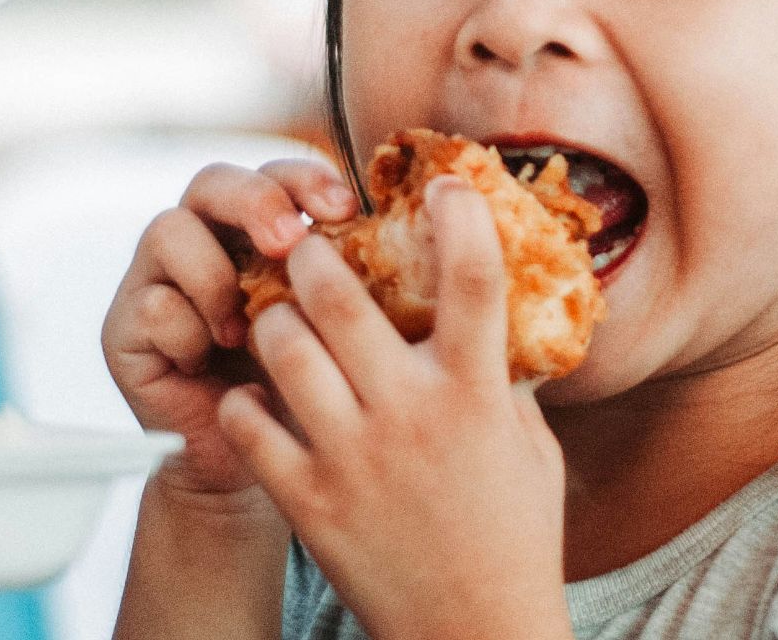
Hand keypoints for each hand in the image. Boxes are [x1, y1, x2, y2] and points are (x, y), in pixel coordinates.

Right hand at [102, 158, 357, 504]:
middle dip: (255, 202)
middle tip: (290, 242)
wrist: (250, 468)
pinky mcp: (124, 328)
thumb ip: (351, 279)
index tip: (346, 210)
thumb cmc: (303, 390)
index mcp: (257, 231)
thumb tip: (415, 239)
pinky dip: (187, 332)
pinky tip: (211, 364)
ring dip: (214, 274)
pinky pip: (151, 305)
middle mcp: (204, 242)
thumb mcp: (336, 329)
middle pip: (212, 182)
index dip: (305, 179)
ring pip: (168, 230)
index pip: (275, 174)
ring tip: (242, 325)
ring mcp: (157, 280)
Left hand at [218, 176, 573, 639]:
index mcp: (476, 393)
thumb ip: (509, 379)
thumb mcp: (530, 446)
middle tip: (310, 247)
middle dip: (315, 256)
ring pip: (281, 347)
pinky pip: (249, 423)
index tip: (444, 182)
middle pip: (339, 295)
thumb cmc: (512, 536)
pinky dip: (247, 400)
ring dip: (275, 320)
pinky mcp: (307, 500)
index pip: (473, 278)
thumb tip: (506, 314)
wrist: (473, 631)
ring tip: (279, 319)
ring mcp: (351, 457)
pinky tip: (261, 398)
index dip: (458, 214)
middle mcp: (410, 414)